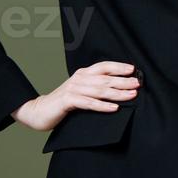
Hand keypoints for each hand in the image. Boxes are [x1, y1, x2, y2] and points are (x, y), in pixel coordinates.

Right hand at [10, 61, 141, 131]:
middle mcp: (79, 78)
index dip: (118, 67)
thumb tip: (117, 87)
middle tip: (137, 84)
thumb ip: (94, 87)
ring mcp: (73, 89)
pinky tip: (114, 108)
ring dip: (117, 93)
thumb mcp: (80, 90)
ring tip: (131, 95)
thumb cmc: (63, 102)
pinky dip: (102, 105)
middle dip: (123, 81)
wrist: (39, 110)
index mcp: (83, 73)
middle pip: (105, 78)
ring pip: (99, 91)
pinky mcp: (68, 101)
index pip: (103, 66)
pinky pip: (88, 103)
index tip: (133, 69)